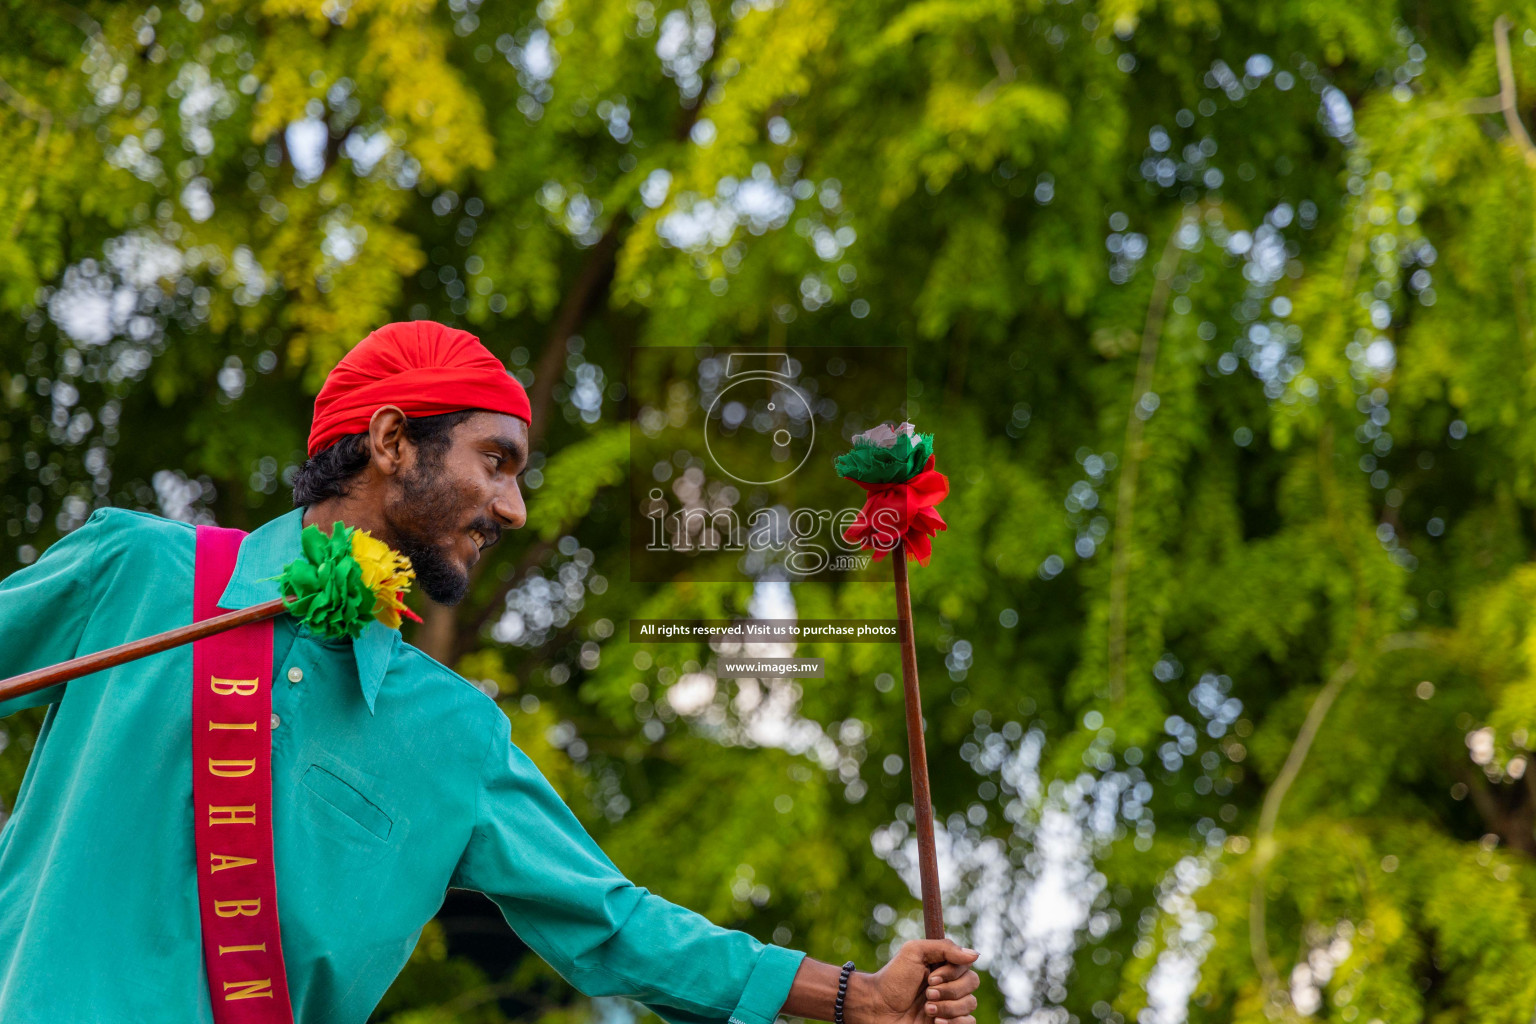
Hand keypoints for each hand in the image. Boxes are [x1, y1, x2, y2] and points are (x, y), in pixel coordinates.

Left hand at [851, 939, 979, 1023]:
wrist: (877, 1008)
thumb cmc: (892, 979)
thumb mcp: (914, 952)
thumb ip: (944, 948)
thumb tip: (975, 955)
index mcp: (944, 967)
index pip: (967, 967)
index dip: (951, 973)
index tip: (930, 977)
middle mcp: (949, 985)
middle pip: (972, 985)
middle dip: (949, 991)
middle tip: (927, 994)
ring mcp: (949, 1006)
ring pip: (970, 1005)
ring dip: (948, 1007)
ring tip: (926, 1010)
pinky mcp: (948, 1023)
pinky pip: (969, 1023)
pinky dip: (954, 1022)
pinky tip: (935, 1022)